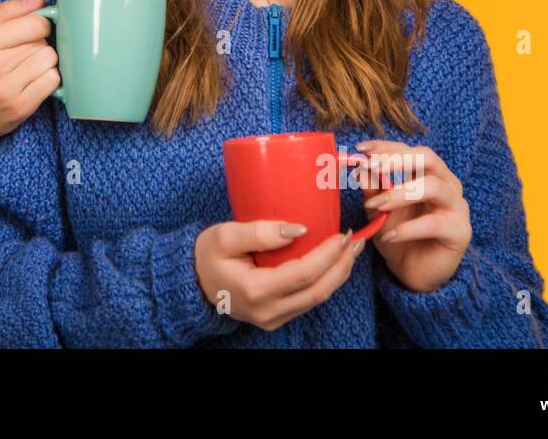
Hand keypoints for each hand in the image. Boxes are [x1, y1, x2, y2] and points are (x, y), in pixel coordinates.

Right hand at [0, 0, 60, 142]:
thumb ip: (7, 11)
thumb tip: (40, 0)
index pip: (35, 23)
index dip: (40, 24)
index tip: (34, 30)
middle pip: (43, 42)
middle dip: (39, 43)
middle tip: (25, 51)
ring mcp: (7, 89)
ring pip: (50, 61)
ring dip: (45, 62)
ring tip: (29, 66)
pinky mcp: (19, 108)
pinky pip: (52, 82)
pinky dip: (48, 79)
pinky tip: (34, 80)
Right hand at [194, 220, 363, 330]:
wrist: (192, 281)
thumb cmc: (206, 255)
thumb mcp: (224, 235)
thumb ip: (259, 231)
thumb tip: (298, 229)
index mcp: (255, 290)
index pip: (303, 274)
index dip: (327, 255)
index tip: (342, 234)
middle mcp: (267, 311)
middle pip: (318, 290)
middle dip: (341, 265)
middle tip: (355, 241)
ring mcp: (273, 318)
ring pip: (317, 298)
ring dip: (338, 273)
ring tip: (350, 249)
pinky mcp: (276, 317)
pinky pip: (308, 300)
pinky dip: (325, 281)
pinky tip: (332, 263)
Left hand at [354, 140, 471, 292]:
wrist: (414, 272)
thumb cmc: (398, 235)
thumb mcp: (378, 210)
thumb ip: (372, 189)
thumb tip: (360, 169)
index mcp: (429, 174)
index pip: (410, 150)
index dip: (386, 147)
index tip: (360, 150)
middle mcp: (447, 185)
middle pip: (428, 159)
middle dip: (397, 160)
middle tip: (371, 168)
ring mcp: (457, 207)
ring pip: (433, 187)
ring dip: (399, 194)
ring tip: (375, 205)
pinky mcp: (460, 232)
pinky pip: (434, 224)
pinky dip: (407, 228)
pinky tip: (389, 236)